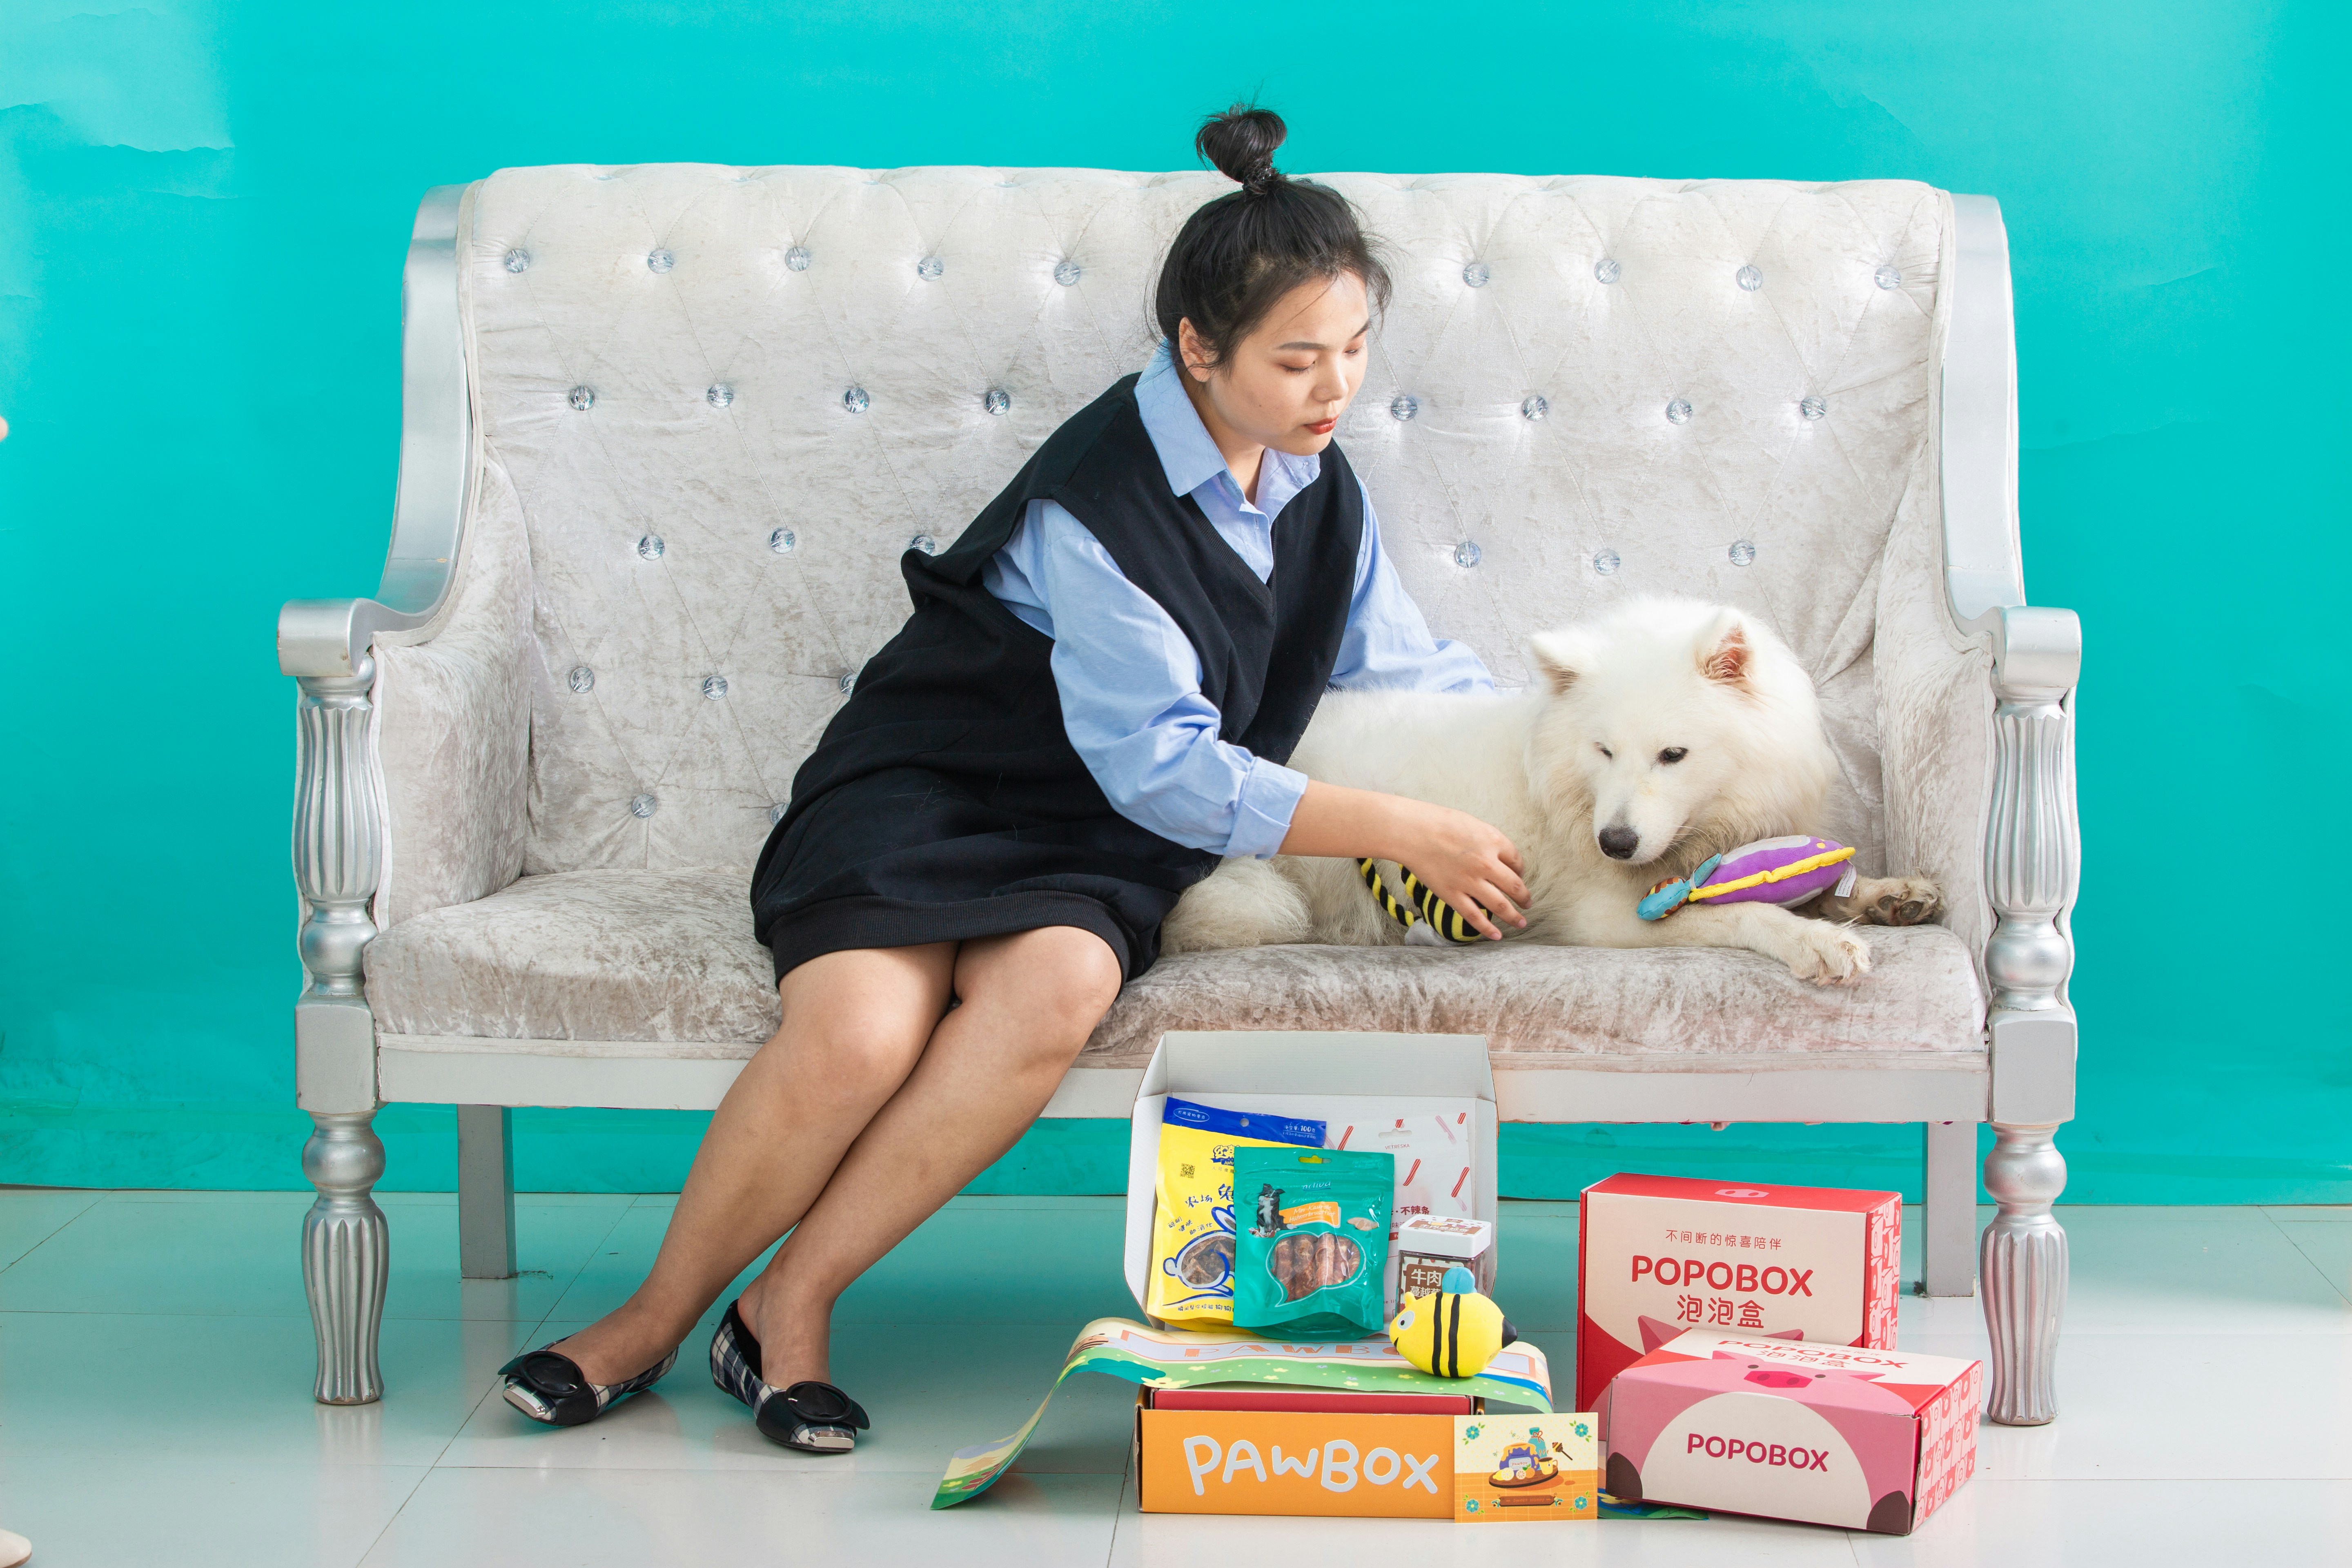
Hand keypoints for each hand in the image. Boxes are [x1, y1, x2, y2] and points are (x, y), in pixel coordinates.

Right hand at [1279, 783, 1530, 940]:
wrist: (1410, 831)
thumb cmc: (1437, 822)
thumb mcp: (1471, 824)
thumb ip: (1487, 841)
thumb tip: (1498, 857)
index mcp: (1493, 841)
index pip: (1517, 861)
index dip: (1521, 871)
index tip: (1519, 876)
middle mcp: (1487, 863)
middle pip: (1515, 885)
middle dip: (1524, 897)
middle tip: (1528, 903)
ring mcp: (1470, 881)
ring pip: (1500, 905)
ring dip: (1514, 916)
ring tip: (1521, 922)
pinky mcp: (1453, 895)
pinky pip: (1475, 916)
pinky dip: (1488, 928)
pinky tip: (1497, 936)